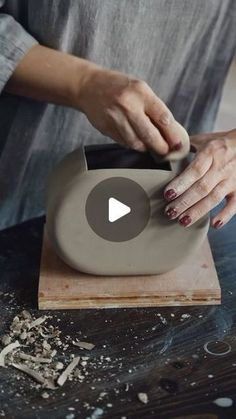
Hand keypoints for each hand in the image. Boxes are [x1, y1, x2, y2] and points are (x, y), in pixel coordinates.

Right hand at [6, 45, 187, 155]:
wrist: (88, 87)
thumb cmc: (119, 87)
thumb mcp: (140, 89)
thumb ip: (154, 109)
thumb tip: (171, 132)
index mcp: (141, 92)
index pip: (162, 117)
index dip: (172, 134)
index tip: (178, 143)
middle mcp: (128, 106)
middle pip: (149, 135)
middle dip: (161, 147)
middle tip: (166, 151)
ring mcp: (115, 118)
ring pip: (136, 143)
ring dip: (146, 148)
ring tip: (151, 147)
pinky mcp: (106, 129)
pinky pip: (124, 143)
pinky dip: (133, 145)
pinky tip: (136, 141)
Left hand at [164, 129, 235, 228]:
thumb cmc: (220, 143)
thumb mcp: (202, 140)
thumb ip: (184, 148)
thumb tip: (161, 155)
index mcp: (210, 153)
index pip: (194, 170)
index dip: (181, 183)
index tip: (168, 194)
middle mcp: (222, 166)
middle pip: (202, 187)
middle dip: (184, 202)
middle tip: (170, 212)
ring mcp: (232, 179)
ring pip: (214, 198)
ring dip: (198, 211)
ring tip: (183, 221)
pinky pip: (235, 205)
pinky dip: (226, 215)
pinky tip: (214, 224)